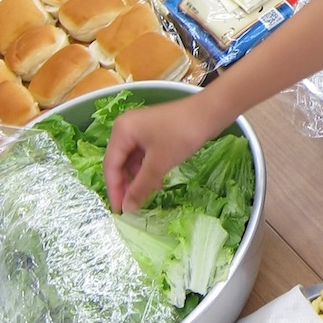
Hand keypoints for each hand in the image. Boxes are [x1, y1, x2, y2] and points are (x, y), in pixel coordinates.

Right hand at [102, 98, 212, 212]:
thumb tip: (126, 209)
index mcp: (122, 130)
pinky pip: (145, 155)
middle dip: (126, 184)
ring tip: (146, 196)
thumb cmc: (181, 134)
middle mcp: (128, 127)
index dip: (114, 189)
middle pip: (120, 162)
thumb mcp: (159, 163)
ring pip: (133, 160)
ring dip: (139, 178)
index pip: (111, 165)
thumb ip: (140, 187)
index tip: (119, 211)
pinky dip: (149, 169)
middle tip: (132, 206)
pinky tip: (156, 183)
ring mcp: (142, 128)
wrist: (212, 112)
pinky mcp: (156, 132)